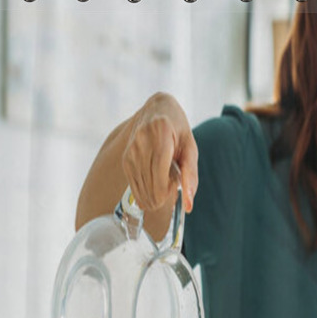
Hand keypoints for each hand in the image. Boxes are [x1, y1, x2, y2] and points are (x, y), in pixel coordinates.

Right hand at [123, 92, 198, 212]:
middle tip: (172, 187)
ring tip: (164, 185)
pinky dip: (144, 194)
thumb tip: (188, 206)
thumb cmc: (178, 131)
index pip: (159, 171)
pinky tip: (153, 190)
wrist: (157, 111)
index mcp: (161, 133)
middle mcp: (142, 140)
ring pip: (140, 187)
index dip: (166, 190)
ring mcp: (131, 149)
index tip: (174, 193)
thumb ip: (191, 176)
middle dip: (163, 195)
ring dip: (154, 195)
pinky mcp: (125, 159)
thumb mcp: (191, 148)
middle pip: (149, 183)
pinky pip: (133, 185)